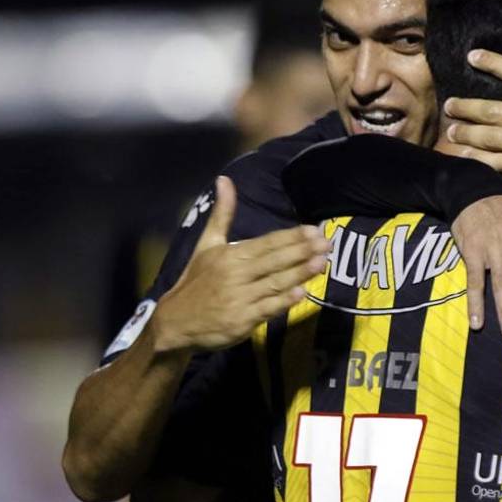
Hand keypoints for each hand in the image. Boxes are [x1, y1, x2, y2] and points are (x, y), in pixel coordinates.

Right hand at [151, 177, 330, 352]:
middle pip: (274, 260)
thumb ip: (222, 215)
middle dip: (302, 251)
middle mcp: (235, 274)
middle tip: (327, 243)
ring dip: (299, 273)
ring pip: (274, 283)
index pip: (266, 243)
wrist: (174, 322)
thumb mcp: (206, 245)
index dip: (291, 237)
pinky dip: (283, 301)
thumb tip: (224, 180)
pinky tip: (301, 293)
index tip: (314, 230)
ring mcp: (239, 298)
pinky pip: (266, 309)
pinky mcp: (241, 321)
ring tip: (321, 262)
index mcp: (229, 255)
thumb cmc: (196, 281)